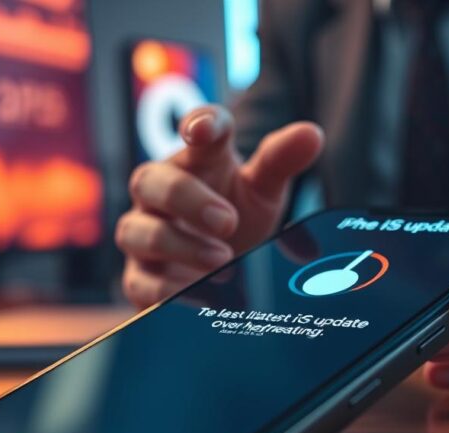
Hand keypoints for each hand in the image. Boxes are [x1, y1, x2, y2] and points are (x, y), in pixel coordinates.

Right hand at [117, 105, 324, 307]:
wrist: (220, 266)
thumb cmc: (236, 213)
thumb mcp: (262, 189)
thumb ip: (281, 162)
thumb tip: (312, 134)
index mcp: (194, 159)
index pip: (195, 129)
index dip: (199, 124)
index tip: (204, 130)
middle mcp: (158, 192)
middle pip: (149, 181)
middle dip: (187, 200)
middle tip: (228, 222)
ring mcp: (143, 233)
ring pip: (136, 232)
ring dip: (180, 246)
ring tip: (223, 259)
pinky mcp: (140, 278)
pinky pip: (139, 283)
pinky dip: (168, 288)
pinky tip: (202, 292)